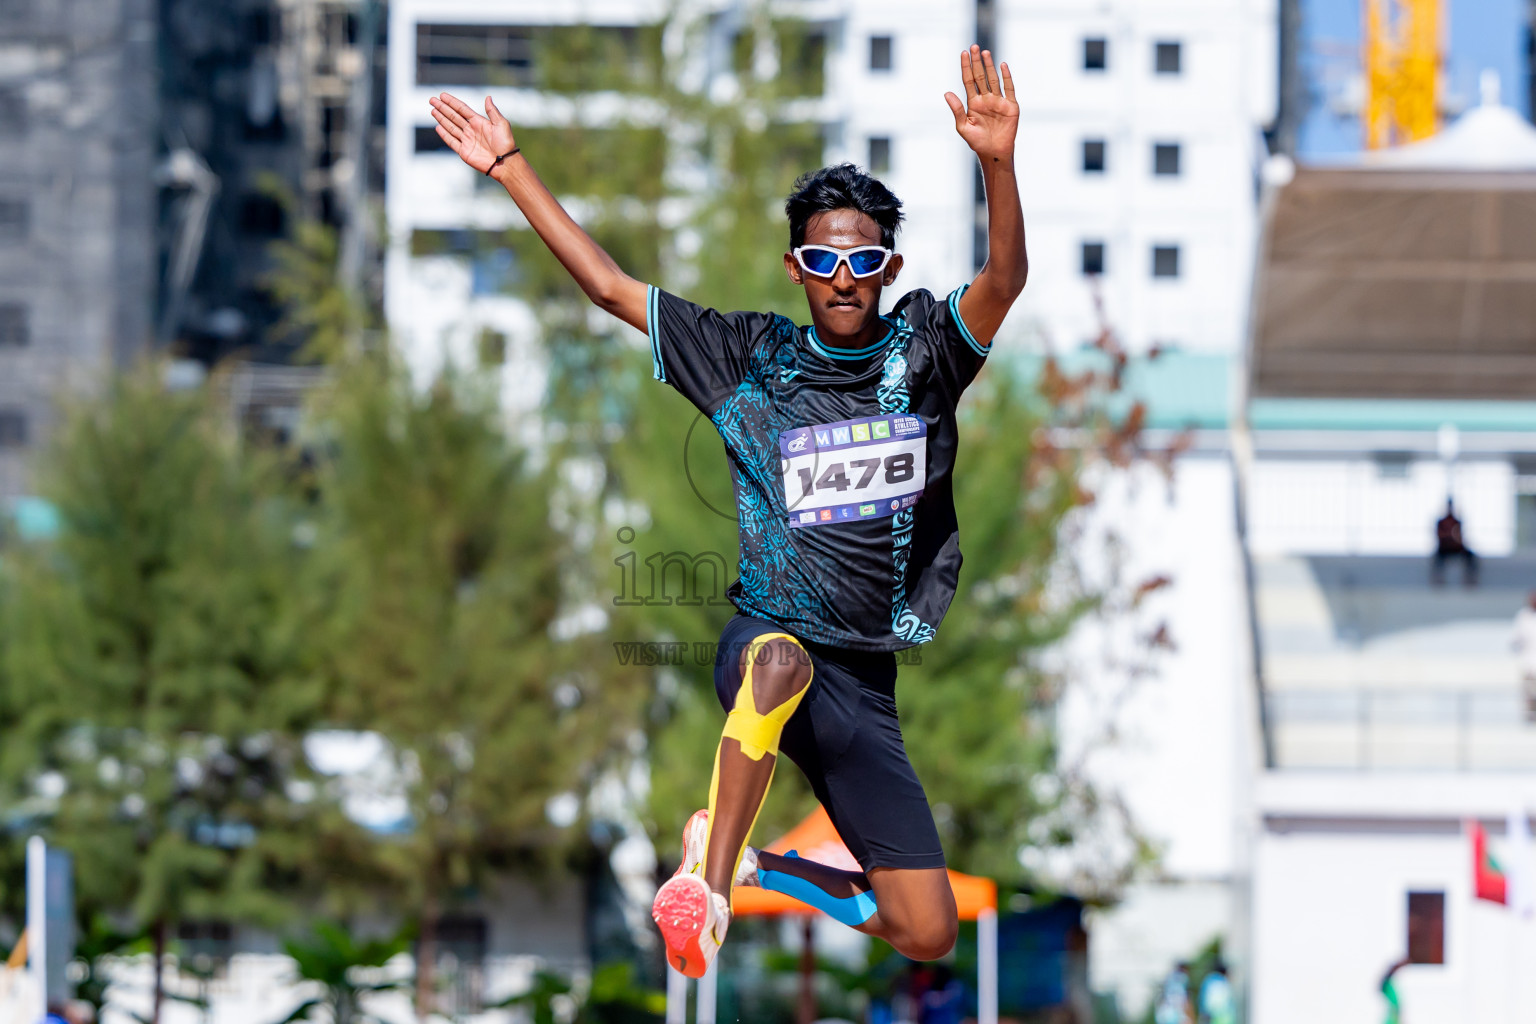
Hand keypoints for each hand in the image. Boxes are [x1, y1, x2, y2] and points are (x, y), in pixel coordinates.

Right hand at [429, 92, 516, 173]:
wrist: (504, 163)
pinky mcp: (464, 151)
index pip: (462, 109)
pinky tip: (438, 127)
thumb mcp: (501, 124)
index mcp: (479, 122)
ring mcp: (467, 141)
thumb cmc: (506, 143)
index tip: (442, 95)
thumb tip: (488, 97)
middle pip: (454, 116)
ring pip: (451, 127)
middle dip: (443, 108)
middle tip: (432, 100)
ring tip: (433, 110)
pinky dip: (444, 134)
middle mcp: (471, 130)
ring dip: (441, 119)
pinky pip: (452, 141)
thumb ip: (492, 111)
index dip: (452, 102)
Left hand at [943, 46, 1017, 162]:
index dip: (966, 67)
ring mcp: (998, 101)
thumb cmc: (977, 142)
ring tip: (985, 52)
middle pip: (980, 76)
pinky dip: (1006, 77)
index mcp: (973, 102)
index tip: (964, 53)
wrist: (993, 153)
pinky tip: (1002, 65)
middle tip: (974, 46)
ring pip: (993, 79)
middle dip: (977, 62)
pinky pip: (1009, 88)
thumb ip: (956, 110)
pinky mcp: (1011, 106)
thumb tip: (947, 93)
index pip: (968, 80)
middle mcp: (985, 98)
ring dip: (990, 66)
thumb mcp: (963, 127)